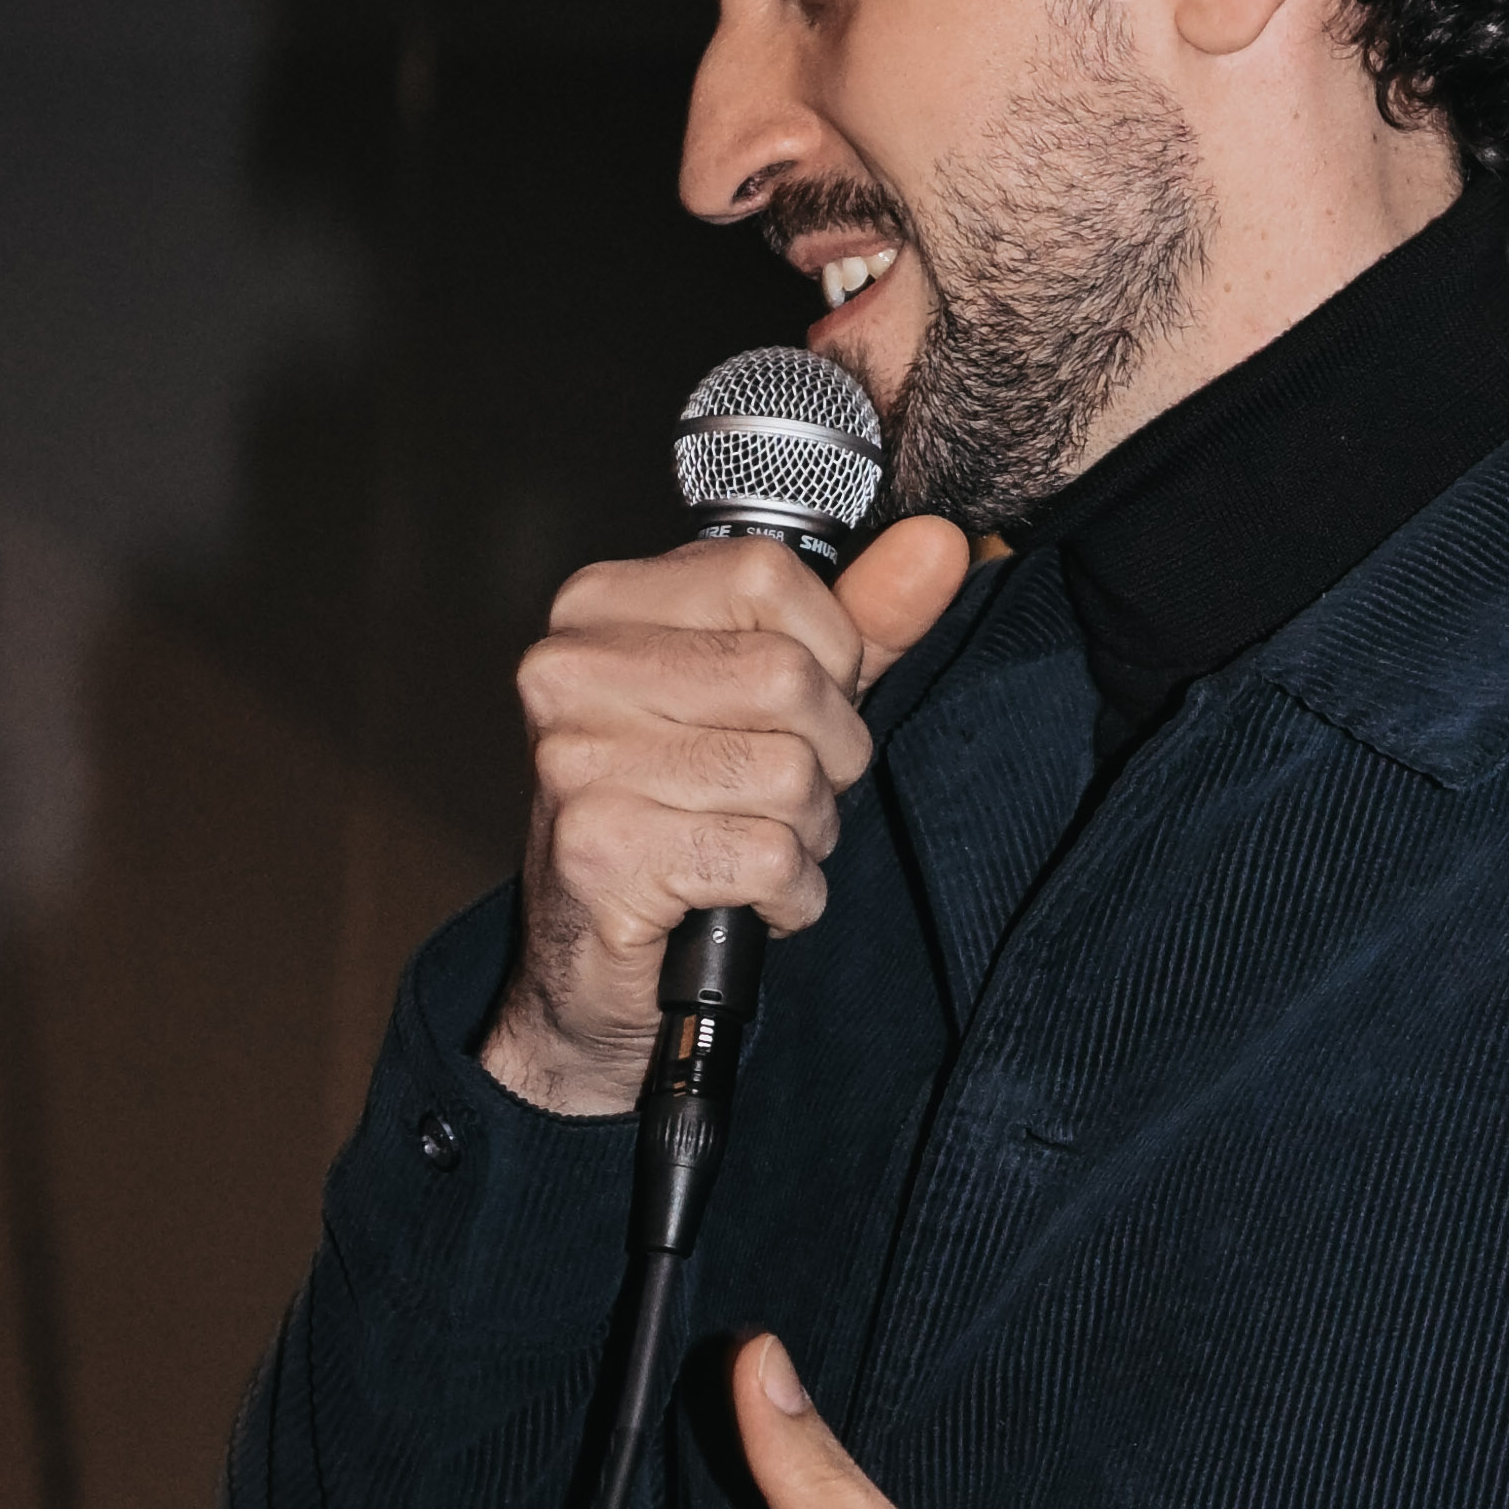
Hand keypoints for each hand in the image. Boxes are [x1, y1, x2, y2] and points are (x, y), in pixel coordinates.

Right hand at [478, 505, 972, 1115]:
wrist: (591, 964)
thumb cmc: (685, 817)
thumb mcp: (774, 702)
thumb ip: (858, 620)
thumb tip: (938, 544)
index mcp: (600, 606)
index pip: (768, 576)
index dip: (827, 654)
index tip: (795, 710)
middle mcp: (570, 671)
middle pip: (787, 678)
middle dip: (825, 757)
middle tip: (776, 797)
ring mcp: (575, 761)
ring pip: (788, 775)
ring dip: (806, 834)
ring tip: (752, 846)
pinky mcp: (600, 852)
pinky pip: (770, 856)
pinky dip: (788, 894)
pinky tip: (743, 896)